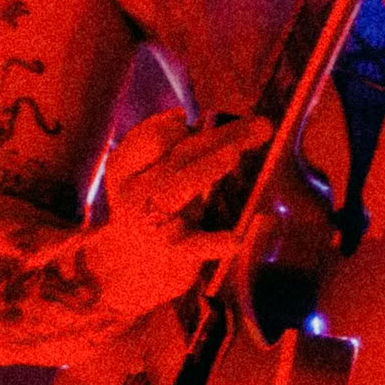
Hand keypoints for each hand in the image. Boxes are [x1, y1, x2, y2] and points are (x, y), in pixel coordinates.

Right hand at [90, 108, 270, 317]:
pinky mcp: (174, 254)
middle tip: (260, 125)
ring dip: (206, 170)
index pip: (150, 140)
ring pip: (180, 189)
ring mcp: (153, 224)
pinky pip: (196, 245)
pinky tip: (236, 239)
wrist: (132, 269)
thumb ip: (157, 142)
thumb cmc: (147, 208)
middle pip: (179, 157)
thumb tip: (180, 115)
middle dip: (220, 137)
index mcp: (124, 170)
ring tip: (233, 155)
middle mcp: (134, 195)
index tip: (194, 122)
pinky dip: (215, 242)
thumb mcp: (141, 175)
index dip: (173, 128)